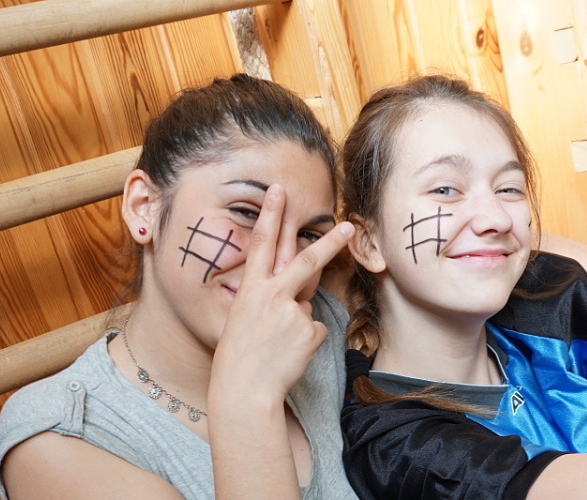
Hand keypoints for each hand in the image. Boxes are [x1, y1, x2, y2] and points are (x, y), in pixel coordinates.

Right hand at [210, 184, 353, 402]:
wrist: (243, 391)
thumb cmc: (238, 358)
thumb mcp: (242, 320)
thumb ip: (269, 301)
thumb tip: (299, 298)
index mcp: (250, 290)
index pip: (262, 244)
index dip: (271, 215)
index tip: (279, 191)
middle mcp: (272, 296)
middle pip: (306, 260)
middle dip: (330, 241)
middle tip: (348, 226)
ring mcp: (293, 313)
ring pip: (307, 308)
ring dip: (297, 325)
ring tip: (278, 347)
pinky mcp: (310, 331)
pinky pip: (315, 331)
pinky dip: (306, 343)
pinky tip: (289, 355)